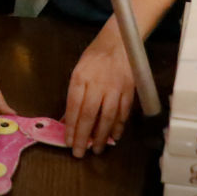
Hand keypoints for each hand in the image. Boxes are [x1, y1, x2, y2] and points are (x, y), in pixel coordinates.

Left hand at [62, 25, 136, 158]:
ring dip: (102, 136)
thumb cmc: (94, 58)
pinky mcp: (129, 90)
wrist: (118, 42)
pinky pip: (124, 112)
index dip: (70, 127)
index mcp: (81, 77)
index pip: (74, 107)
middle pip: (89, 115)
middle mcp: (98, 83)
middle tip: (79, 153)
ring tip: (97, 149)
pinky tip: (114, 136)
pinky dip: (119, 126)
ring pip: (108, 116)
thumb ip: (74, 96)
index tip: (68, 142)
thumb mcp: (78, 72)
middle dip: (84, 137)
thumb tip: (67, 120)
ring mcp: (115, 87)